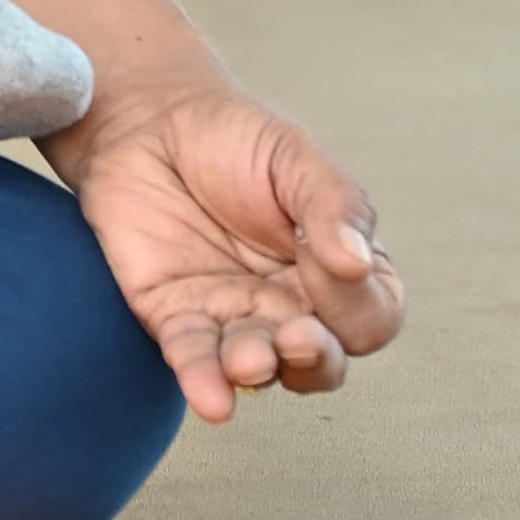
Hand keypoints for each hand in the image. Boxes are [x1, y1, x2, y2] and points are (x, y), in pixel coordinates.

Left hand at [62, 81, 402, 422]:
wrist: (147, 119)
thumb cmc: (235, 138)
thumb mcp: (295, 155)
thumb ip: (335, 203)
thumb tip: (358, 261)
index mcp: (337, 269)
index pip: (371, 316)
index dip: (356, 302)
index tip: (324, 259)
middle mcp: (292, 305)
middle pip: (322, 361)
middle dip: (314, 359)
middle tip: (298, 337)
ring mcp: (234, 317)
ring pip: (260, 367)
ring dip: (258, 370)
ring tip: (249, 360)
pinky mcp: (176, 317)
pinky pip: (194, 360)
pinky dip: (203, 382)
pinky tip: (212, 399)